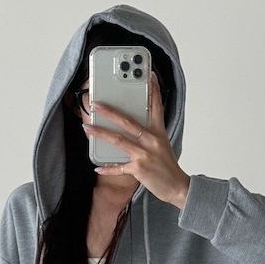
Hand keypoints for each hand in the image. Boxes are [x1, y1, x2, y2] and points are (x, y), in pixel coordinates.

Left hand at [82, 72, 190, 209]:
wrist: (177, 187)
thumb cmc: (167, 167)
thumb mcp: (162, 145)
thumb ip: (149, 135)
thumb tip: (131, 128)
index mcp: (159, 132)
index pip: (156, 107)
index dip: (153, 90)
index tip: (149, 76)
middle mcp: (152, 141)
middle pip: (128, 121)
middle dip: (110, 111)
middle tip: (96, 104)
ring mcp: (144, 154)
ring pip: (119, 140)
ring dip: (101, 133)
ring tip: (87, 127)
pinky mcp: (138, 169)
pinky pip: (119, 167)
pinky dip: (107, 168)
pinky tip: (97, 166)